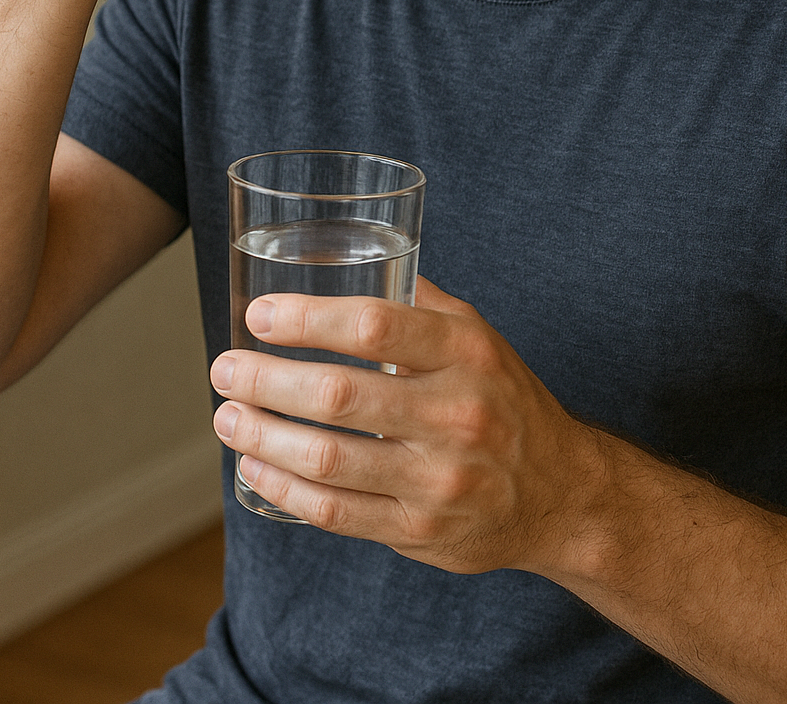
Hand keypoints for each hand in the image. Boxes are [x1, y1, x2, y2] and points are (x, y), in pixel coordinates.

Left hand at [210, 277, 602, 576]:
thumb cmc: (502, 399)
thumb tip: (348, 255)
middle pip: (341, 395)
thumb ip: (416, 301)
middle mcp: (457, 413)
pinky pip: (338, 512)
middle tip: (225, 369)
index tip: (260, 316)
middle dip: (266, 380)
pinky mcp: (421, 529)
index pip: (375, 327)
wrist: (561, 491)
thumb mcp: (477, 336)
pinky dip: (285, 489)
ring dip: (263, 437)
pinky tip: (257, 467)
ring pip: (330, 458)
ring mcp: (439, 478)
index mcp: (466, 351)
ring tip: (228, 418)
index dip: (308, 319)